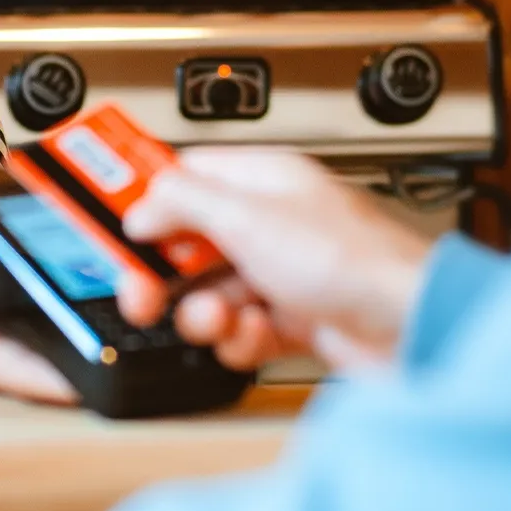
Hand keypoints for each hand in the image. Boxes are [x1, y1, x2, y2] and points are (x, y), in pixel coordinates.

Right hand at [115, 147, 432, 373]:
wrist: (410, 328)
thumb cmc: (354, 261)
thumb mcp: (249, 218)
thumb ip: (184, 202)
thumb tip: (140, 205)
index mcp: (263, 179)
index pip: (184, 174)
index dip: (141, 193)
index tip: (99, 207)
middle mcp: (272, 221)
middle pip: (189, 240)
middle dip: (163, 270)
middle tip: (141, 291)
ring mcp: (284, 272)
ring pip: (211, 291)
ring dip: (205, 311)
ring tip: (218, 318)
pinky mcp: (296, 319)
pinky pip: (241, 328)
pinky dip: (242, 336)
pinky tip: (257, 333)